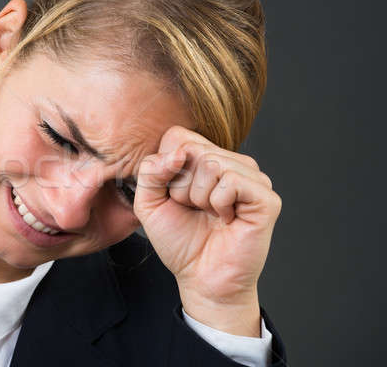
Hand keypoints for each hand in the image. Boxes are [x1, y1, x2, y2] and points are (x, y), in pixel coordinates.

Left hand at [133, 126, 281, 335]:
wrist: (200, 278)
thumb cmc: (179, 241)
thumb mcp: (149, 202)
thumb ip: (150, 171)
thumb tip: (178, 153)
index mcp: (205, 159)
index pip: (178, 136)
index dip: (166, 169)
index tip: (174, 196)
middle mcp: (231, 162)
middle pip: (192, 148)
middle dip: (180, 186)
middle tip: (194, 209)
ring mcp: (251, 177)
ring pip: (211, 163)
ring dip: (199, 198)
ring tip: (210, 215)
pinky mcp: (265, 196)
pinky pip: (231, 181)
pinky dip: (219, 204)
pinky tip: (226, 219)